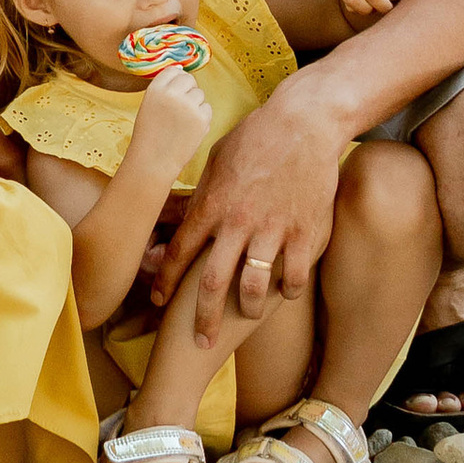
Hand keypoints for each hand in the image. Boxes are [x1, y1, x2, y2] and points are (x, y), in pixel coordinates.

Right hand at [128, 74, 213, 180]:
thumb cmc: (150, 134)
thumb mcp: (149, 104)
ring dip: (195, 105)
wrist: (154, 161)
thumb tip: (182, 70)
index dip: (176, 81)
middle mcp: (172, 94)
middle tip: (180, 109)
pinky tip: (190, 129)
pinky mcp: (201, 119)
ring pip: (200, 94)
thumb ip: (164, 88)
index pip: (173, 71)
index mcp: (156, 89)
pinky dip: (202, 117)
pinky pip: (207, 108)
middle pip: (189, 79)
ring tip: (182, 122)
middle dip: (187, 91)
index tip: (174, 93)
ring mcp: (188, 106)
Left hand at [147, 81, 348, 344]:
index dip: (165, 281)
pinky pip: (294, 277)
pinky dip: (287, 290)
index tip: (157, 301)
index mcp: (212, 204)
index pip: (180, 252)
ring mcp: (272, 230)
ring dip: (246, 309)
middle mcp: (238, 222)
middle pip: (212, 282)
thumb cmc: (256, 136)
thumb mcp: (218, 161)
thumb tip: (184, 217)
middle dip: (202, 318)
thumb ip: (203, 194)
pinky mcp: (305, 233)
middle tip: (201, 340)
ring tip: (246, 314)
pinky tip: (285, 292)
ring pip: (252, 287)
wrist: (303, 123)